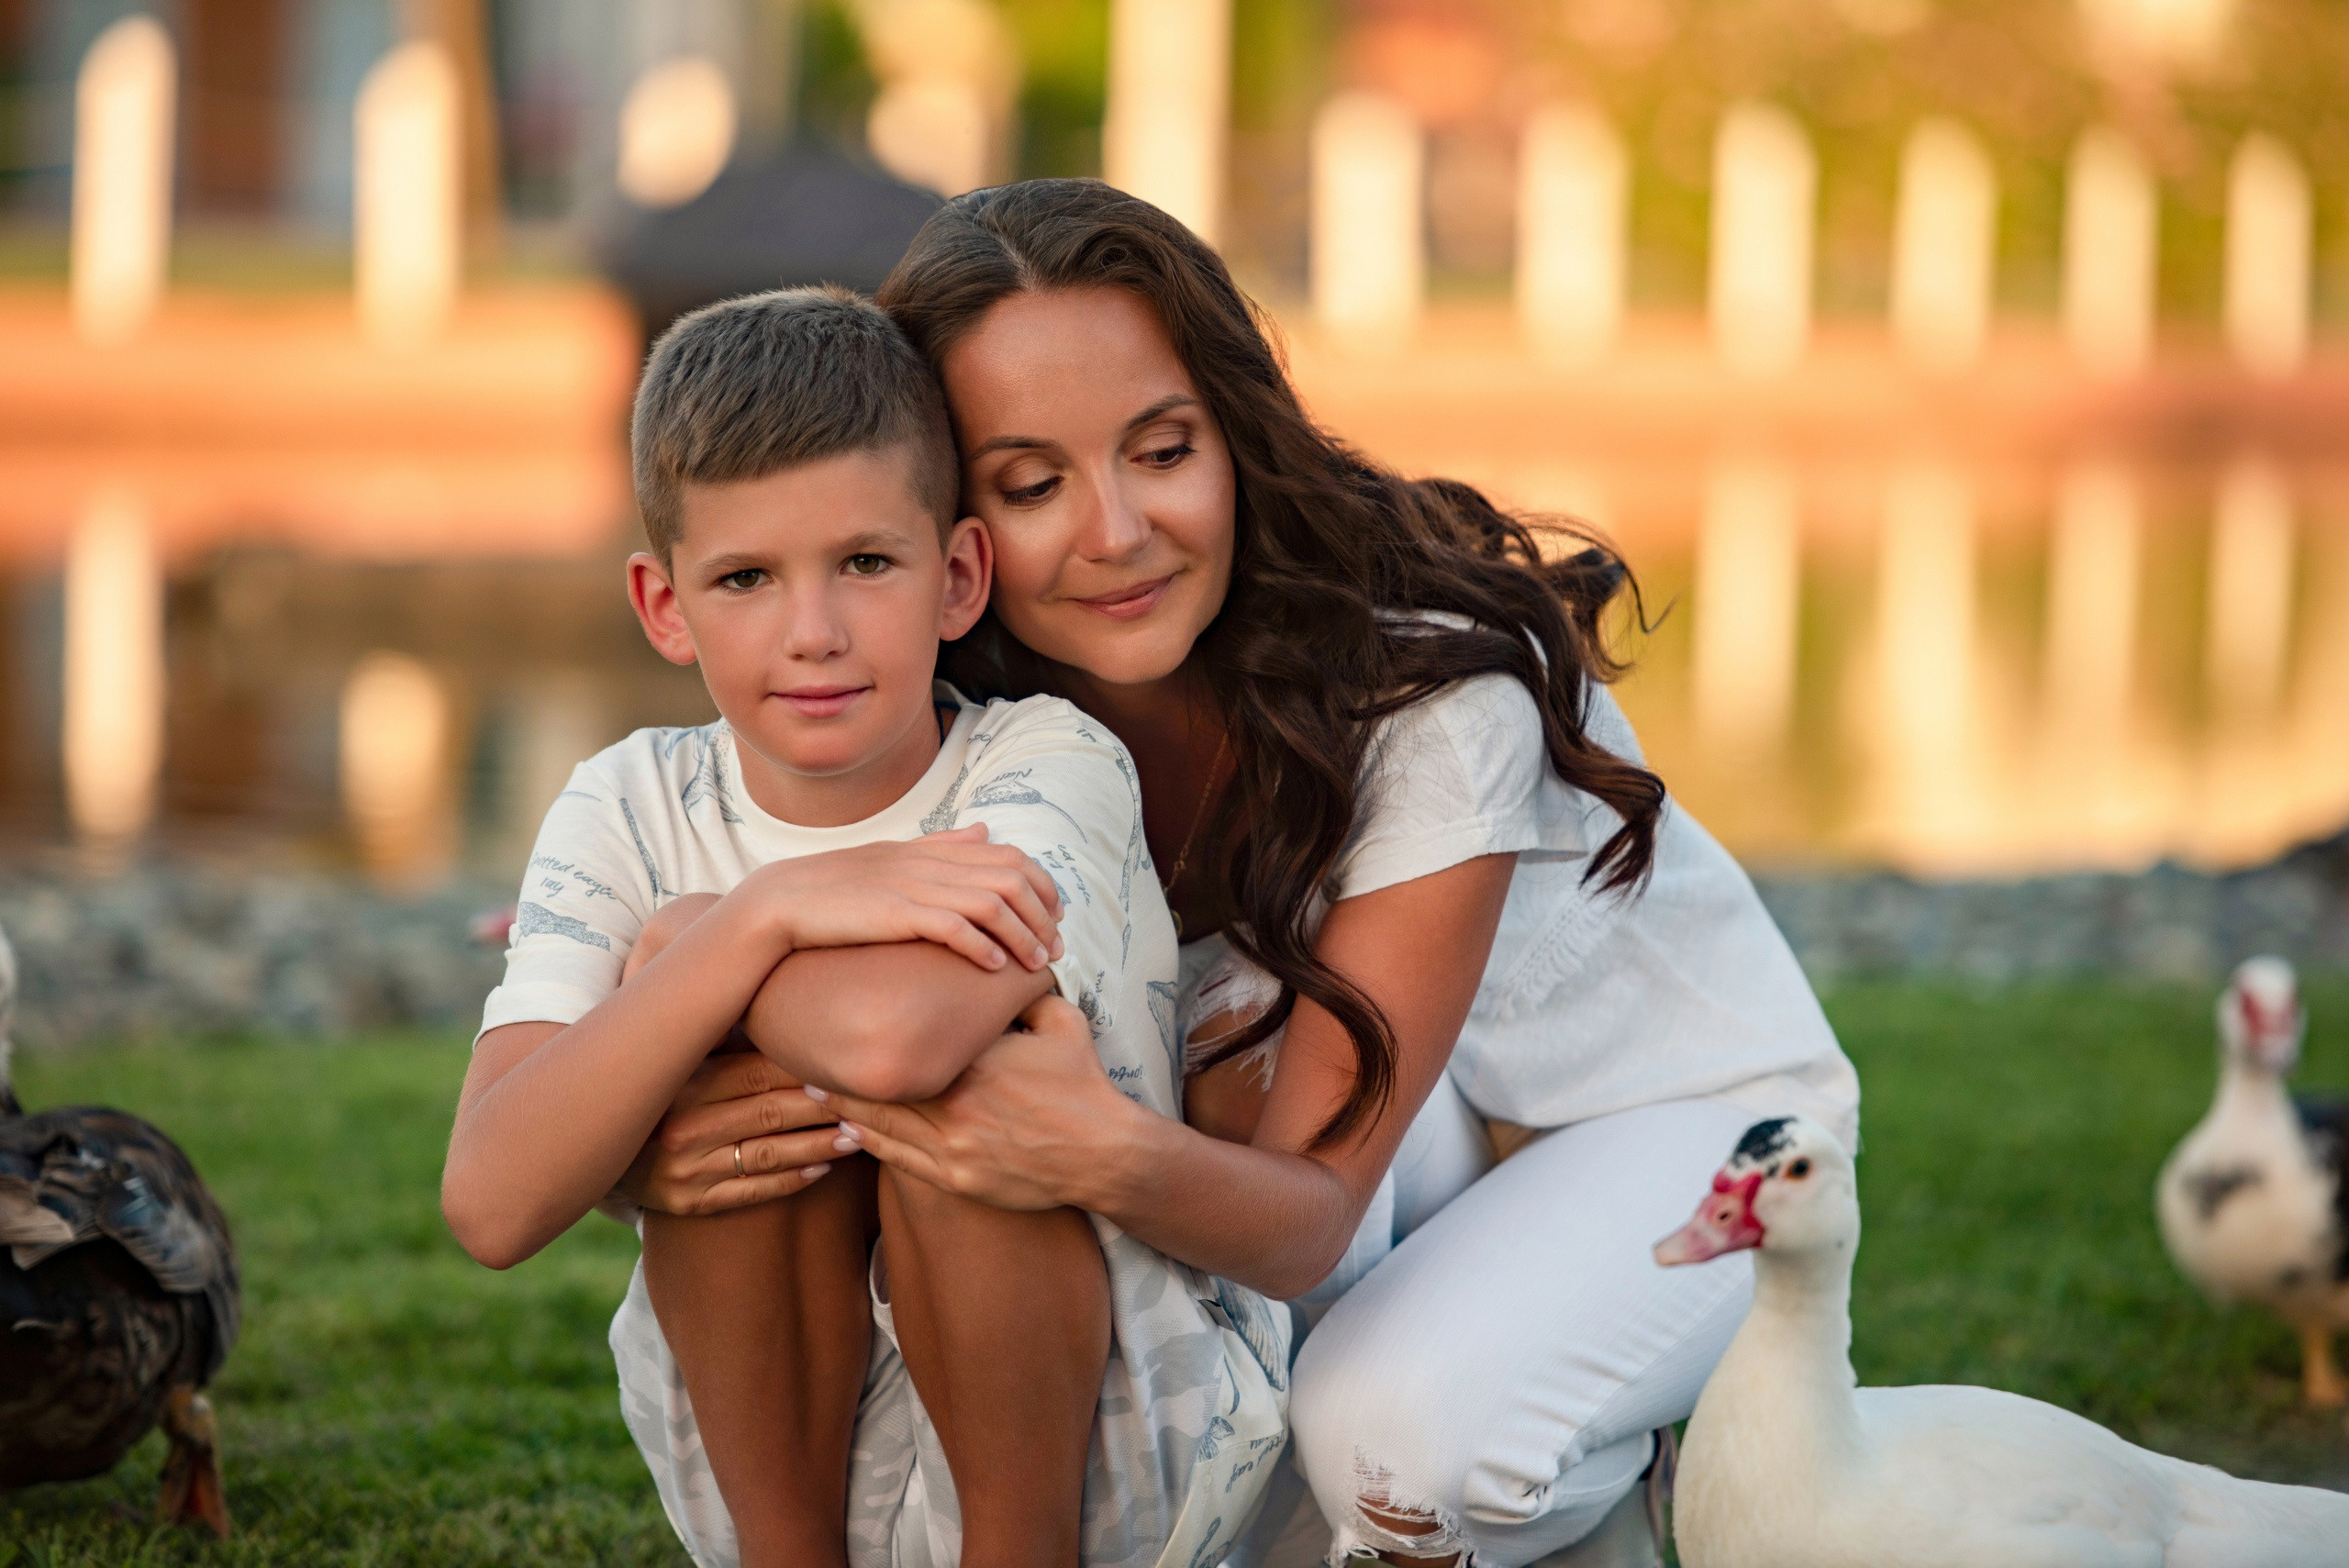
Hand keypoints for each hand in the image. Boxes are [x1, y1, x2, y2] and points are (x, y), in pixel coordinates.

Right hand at [613, 1050, 860, 1215]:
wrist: (593, 1147)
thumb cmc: (652, 1092)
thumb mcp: (676, 1061)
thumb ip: (721, 1040)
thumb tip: (782, 994)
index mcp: (683, 1083)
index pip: (758, 1072)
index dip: (807, 1067)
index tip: (848, 1060)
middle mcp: (683, 1127)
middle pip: (771, 1111)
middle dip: (826, 1106)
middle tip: (874, 1098)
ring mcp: (684, 1170)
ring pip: (768, 1154)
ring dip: (820, 1145)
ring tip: (862, 1135)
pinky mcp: (687, 1204)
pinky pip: (749, 1192)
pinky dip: (791, 1181)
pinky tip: (825, 1170)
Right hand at [750, 824, 1065, 972]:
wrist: (780, 902)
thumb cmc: (837, 887)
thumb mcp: (896, 858)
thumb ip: (943, 845)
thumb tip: (985, 830)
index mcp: (933, 850)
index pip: (1011, 857)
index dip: (1043, 886)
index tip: (1055, 917)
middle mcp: (930, 863)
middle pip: (1012, 880)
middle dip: (1043, 917)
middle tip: (1055, 951)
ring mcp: (914, 887)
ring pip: (992, 903)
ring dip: (1022, 936)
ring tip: (1035, 965)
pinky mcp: (895, 914)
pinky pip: (953, 926)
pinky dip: (981, 946)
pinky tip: (994, 967)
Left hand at [812, 994, 1140, 1211]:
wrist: (1106, 1154)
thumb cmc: (1083, 1084)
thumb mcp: (1060, 1024)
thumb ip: (1026, 995)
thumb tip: (1005, 964)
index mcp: (977, 1061)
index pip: (912, 1041)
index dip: (873, 1029)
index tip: (840, 1008)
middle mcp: (958, 1104)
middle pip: (884, 1084)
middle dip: (842, 1068)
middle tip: (799, 1049)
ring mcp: (954, 1148)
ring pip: (882, 1125)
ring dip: (844, 1106)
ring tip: (809, 1088)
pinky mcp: (957, 1180)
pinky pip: (900, 1162)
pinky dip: (870, 1143)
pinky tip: (846, 1130)